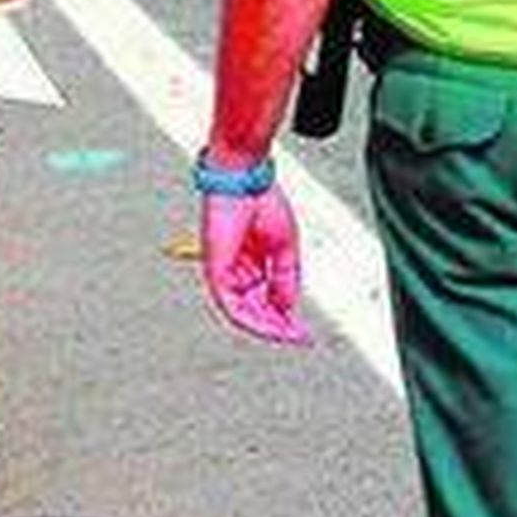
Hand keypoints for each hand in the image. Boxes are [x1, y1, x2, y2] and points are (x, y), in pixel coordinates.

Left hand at [200, 184, 311, 345]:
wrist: (243, 180)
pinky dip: (251, 320)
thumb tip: (287, 308)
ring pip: (243, 313)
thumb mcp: (284, 248)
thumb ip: (285, 280)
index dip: (284, 316)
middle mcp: (235, 269)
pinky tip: (270, 326)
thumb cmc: (260, 201)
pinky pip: (231, 306)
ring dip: (266, 327)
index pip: (264, 297)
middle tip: (296, 336)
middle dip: (276, 326)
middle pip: (254, 309)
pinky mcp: (215, 272)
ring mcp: (223, 271)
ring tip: (287, 334)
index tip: (301, 330)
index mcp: (250, 261)